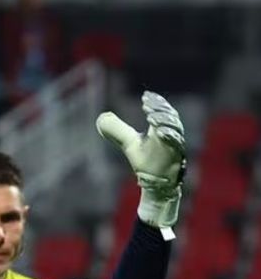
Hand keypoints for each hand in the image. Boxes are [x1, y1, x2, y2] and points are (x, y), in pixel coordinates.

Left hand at [96, 91, 185, 228]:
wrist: (155, 182)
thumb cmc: (145, 160)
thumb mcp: (128, 142)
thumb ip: (117, 129)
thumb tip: (102, 117)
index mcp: (161, 127)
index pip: (162, 110)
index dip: (156, 102)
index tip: (145, 96)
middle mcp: (171, 134)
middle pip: (170, 116)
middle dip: (159, 108)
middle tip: (147, 103)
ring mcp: (175, 146)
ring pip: (174, 129)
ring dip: (164, 120)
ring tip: (151, 116)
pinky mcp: (176, 158)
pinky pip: (176, 145)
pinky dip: (170, 137)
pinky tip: (160, 132)